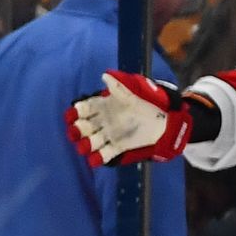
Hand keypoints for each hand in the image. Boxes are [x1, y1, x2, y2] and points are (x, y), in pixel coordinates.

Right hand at [66, 72, 192, 166]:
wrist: (163, 120)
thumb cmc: (145, 103)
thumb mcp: (132, 93)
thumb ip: (118, 86)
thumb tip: (106, 75)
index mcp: (102, 106)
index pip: (84, 109)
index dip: (76, 112)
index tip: (72, 115)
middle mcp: (102, 121)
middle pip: (84, 126)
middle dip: (78, 130)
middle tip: (75, 132)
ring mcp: (109, 134)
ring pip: (92, 141)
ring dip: (86, 145)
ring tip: (84, 147)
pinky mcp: (118, 146)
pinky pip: (106, 153)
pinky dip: (99, 158)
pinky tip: (94, 160)